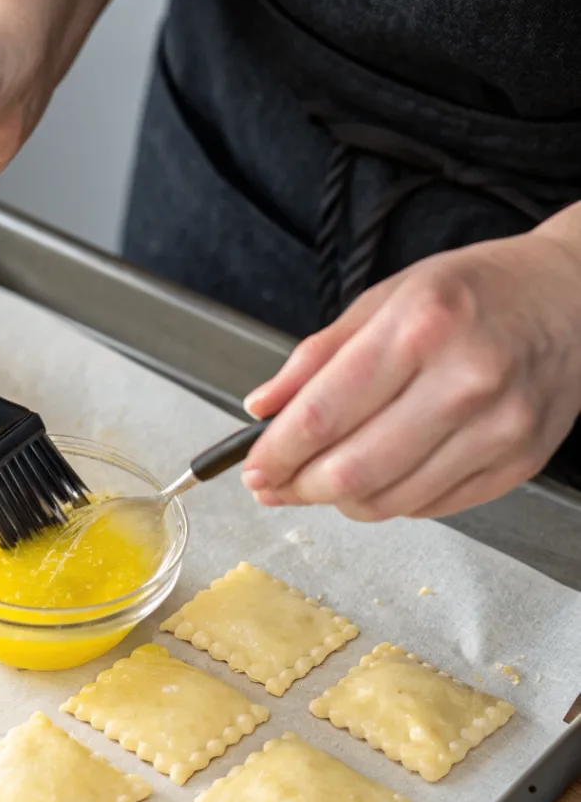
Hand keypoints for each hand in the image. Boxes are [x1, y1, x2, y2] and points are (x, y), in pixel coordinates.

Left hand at [240, 228, 580, 519]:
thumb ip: (314, 357)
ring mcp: (498, 430)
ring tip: (321, 480)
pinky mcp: (516, 463)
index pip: (322, 415)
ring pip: (387, 502)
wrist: (572, 299)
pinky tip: (377, 475)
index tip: (253, 469)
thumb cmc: (472, 293)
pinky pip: (428, 508)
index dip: (276, 453)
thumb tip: (261, 408)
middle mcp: (463, 382)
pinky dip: (387, 501)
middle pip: (352, 472)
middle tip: (276, 484)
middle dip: (298, 488)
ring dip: (338, 501)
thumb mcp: (383, 299)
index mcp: (419, 328)